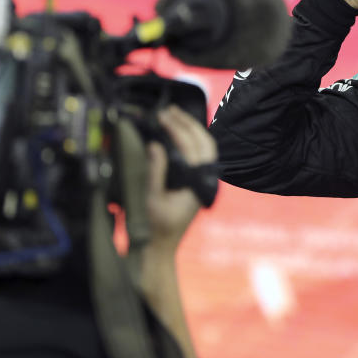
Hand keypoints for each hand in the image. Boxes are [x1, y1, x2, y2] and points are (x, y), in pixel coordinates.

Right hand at [145, 105, 217, 250]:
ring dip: (192, 129)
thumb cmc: (155, 226)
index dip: (178, 129)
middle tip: (170, 110)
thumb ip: (156, 171)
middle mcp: (205, 180)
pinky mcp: (196, 183)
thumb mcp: (152, 198)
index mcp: (198, 183)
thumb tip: (155, 144)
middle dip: (189, 123)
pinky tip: (179, 133)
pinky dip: (191, 141)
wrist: (159, 248)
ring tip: (174, 115)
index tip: (163, 117)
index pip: (192, 148)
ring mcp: (203, 181)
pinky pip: (200, 156)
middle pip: (205, 143)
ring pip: (205, 148)